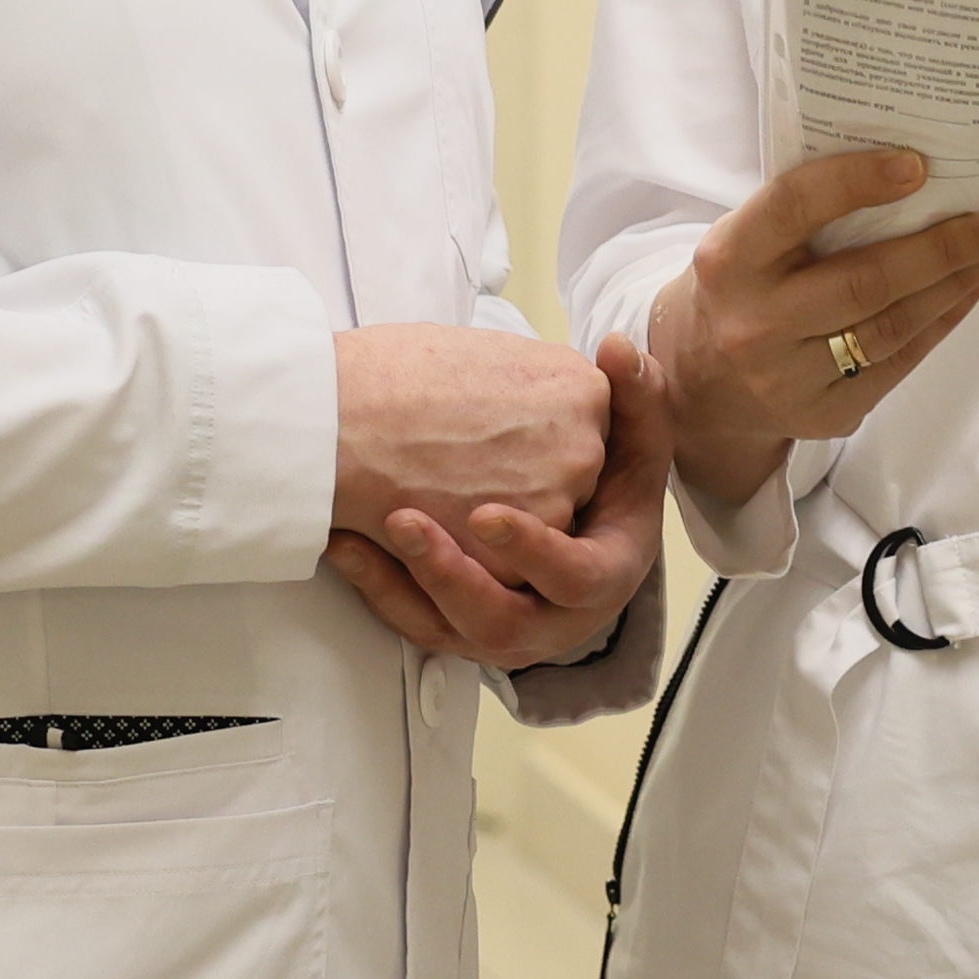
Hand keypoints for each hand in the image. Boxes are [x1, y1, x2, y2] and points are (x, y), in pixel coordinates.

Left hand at [328, 337, 673, 672]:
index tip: (487, 514)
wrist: (562, 520)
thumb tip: (617, 346)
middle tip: (405, 523)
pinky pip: (412, 623)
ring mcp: (499, 631)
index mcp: (605, 575)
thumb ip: (634, 395)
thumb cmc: (605, 471)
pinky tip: (343, 546)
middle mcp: (554, 622)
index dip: (534, 552)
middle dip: (451, 575)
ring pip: (447, 630)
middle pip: (502, 624)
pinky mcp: (454, 627)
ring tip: (360, 531)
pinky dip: (376, 585)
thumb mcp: (631, 436)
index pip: (576, 578)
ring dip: (401, 581)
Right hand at [652, 150, 978, 510]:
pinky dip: (941, 320)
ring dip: (953, 283)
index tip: (917, 165)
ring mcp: (789, 377)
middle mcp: (755, 322)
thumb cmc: (743, 287)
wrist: (700, 384)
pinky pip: (899, 362)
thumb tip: (909, 172)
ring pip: (891, 327)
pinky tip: (968, 287)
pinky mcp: (825, 414)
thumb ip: (805, 212)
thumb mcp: (745, 241)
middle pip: (864, 281)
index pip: (793, 208)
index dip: (855, 182)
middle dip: (941, 248)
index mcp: (729, 261)